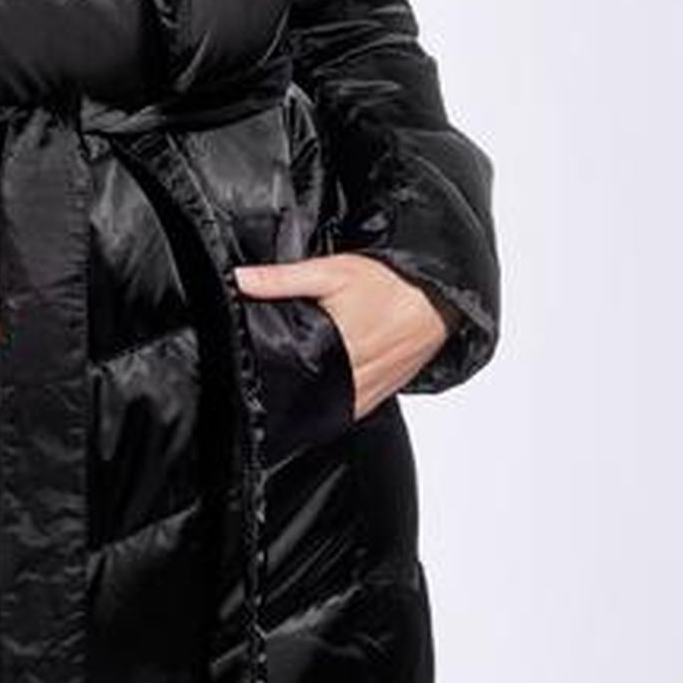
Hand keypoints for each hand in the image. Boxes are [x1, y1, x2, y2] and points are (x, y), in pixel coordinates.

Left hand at [233, 254, 454, 421]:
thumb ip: (283, 279)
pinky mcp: (384, 391)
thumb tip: (240, 279)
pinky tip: (321, 396)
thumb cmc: (392, 282)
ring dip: (311, 404)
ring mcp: (373, 389)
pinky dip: (336, 405)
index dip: (268, 384)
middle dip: (285, 395)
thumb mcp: (332, 272)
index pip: (293, 381)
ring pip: (331, 410)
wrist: (441, 295)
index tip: (246, 380)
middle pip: (310, 400)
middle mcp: (357, 377)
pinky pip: (354, 409)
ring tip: (285, 394)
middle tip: (258, 388)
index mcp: (340, 351)